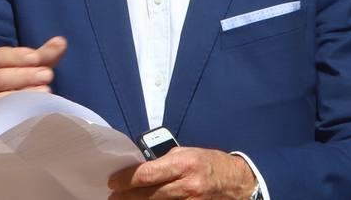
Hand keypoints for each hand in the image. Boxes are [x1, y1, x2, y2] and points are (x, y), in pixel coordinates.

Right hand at [0, 36, 66, 110]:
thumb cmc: (22, 79)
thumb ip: (44, 54)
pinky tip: (35, 107)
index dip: (17, 57)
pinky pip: (1, 117)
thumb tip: (61, 42)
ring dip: (23, 95)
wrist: (13, 106)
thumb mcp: (32, 65)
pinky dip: (18, 111)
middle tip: (48, 75)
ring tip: (46, 90)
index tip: (36, 58)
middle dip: (24, 76)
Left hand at [108, 148, 257, 199]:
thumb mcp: (188, 154)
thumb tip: (140, 169)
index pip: (147, 174)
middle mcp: (187, 185)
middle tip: (113, 198)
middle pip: (148, 195)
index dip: (125, 180)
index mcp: (184, 164)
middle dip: (126, 197)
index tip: (112, 182)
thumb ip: (164, 162)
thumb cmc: (210, 164)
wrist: (238, 183)